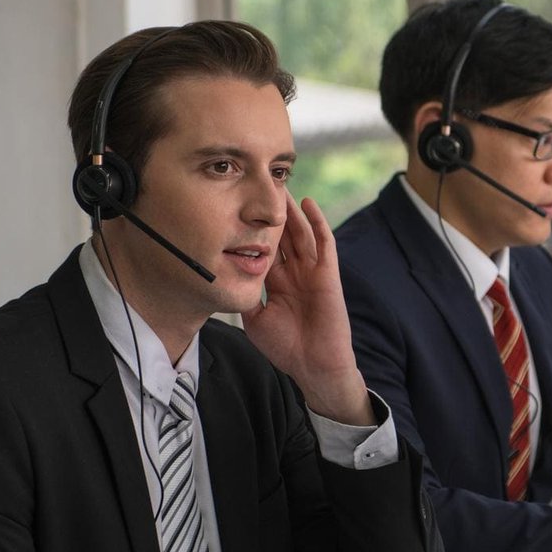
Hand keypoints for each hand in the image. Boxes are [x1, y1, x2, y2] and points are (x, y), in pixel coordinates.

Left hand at [243, 194, 373, 424]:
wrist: (313, 367)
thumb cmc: (286, 348)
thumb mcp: (254, 319)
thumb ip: (245, 295)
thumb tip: (223, 277)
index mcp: (277, 281)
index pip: (264, 247)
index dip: (252, 227)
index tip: (236, 207)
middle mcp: (294, 272)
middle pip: (282, 234)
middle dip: (271, 212)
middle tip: (258, 185)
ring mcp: (312, 271)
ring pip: (300, 233)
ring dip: (291, 210)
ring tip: (280, 185)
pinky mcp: (328, 274)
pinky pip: (324, 243)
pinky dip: (317, 222)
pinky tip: (308, 203)